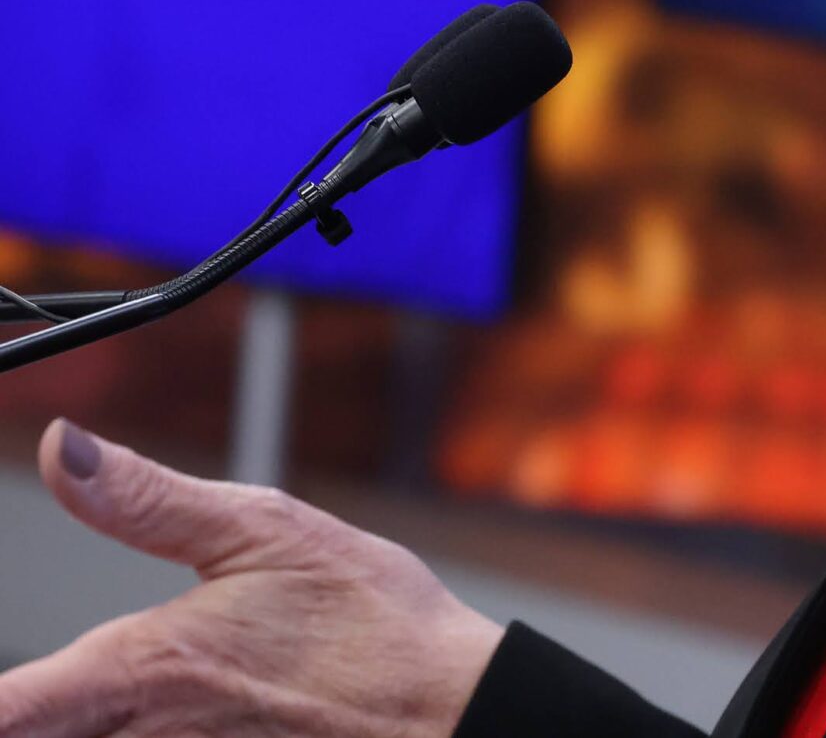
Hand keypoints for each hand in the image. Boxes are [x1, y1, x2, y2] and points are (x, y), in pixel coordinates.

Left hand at [0, 418, 503, 737]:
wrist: (448, 709)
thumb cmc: (370, 626)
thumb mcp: (266, 532)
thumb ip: (147, 498)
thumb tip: (61, 448)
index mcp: (137, 673)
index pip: (7, 710)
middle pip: (35, 734)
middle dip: (32, 705)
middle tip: (41, 682)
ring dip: (86, 718)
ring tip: (119, 686)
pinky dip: (136, 732)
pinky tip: (184, 708)